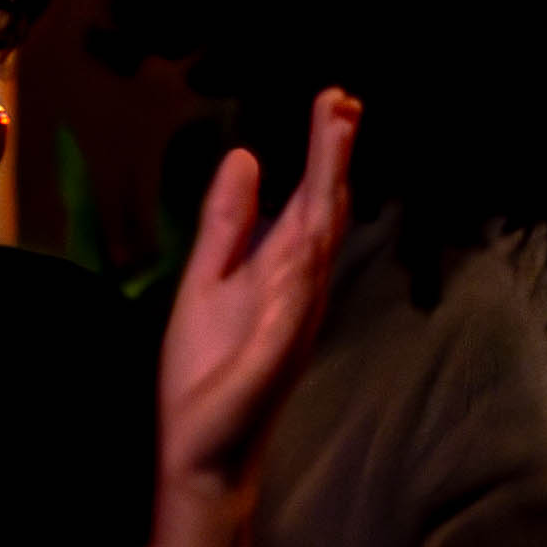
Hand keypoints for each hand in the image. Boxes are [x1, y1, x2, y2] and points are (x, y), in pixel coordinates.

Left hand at [154, 88, 361, 499]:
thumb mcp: (207, 278)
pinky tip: (305, 237)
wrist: (201, 447)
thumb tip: (244, 156)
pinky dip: (300, 275)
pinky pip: (292, 310)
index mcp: (280, 268)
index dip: (323, 150)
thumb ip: (226, 222)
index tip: (334, 99)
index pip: (307, 198)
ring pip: (317, 248)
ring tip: (335, 141)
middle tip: (344, 101)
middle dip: (334, 157)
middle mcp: (298, 289)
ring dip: (327, 194)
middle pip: (323, 212)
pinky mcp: (274, 357)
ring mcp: (291, 322)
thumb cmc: (209, 368)